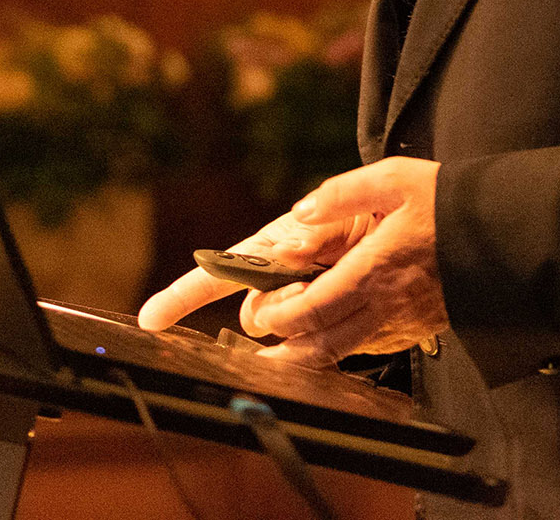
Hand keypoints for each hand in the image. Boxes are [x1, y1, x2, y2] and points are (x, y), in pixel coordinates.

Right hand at [136, 203, 369, 333]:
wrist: (408, 229)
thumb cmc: (367, 211)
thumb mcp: (342, 209)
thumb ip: (312, 228)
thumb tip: (286, 249)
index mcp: (270, 251)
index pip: (216, 275)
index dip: (181, 297)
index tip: (151, 319)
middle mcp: (279, 285)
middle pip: (252, 315)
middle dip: (272, 307)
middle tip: (309, 284)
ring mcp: (303, 311)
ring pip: (282, 334)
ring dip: (300, 321)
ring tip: (336, 290)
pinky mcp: (331, 332)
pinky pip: (315, 351)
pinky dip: (319, 345)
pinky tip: (340, 324)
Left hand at [236, 158, 445, 367]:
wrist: (507, 232)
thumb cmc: (450, 202)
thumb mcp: (394, 179)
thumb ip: (341, 195)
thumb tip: (301, 213)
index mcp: (374, 269)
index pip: (314, 308)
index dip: (281, 317)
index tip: (263, 313)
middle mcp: (387, 305)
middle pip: (324, 344)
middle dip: (287, 351)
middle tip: (262, 350)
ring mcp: (406, 322)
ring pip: (348, 354)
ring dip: (313, 357)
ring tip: (287, 354)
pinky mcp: (422, 329)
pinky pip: (376, 349)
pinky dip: (348, 349)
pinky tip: (336, 340)